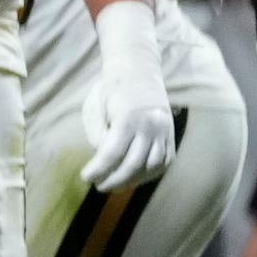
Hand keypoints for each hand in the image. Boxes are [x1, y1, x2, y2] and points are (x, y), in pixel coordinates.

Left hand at [83, 0, 178, 190]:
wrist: (138, 70)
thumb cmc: (110, 89)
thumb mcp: (95, 107)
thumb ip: (98, 134)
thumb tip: (104, 160)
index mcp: (128, 118)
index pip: (112, 153)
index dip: (98, 170)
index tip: (85, 178)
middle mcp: (150, 126)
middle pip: (133, 165)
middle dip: (114, 180)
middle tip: (98, 186)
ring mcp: (164, 131)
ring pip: (152, 166)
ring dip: (133, 181)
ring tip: (115, 185)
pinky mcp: (171, 134)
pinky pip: (165, 161)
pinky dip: (151, 173)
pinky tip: (136, 178)